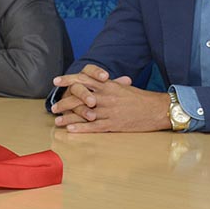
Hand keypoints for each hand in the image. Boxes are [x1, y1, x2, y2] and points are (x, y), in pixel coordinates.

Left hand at [50, 64, 170, 132]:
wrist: (156, 109)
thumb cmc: (141, 98)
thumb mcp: (124, 88)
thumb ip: (110, 84)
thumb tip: (99, 82)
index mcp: (108, 85)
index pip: (84, 79)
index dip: (69, 79)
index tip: (56, 81)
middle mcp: (106, 97)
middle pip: (80, 97)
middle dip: (64, 102)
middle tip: (53, 106)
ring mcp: (109, 111)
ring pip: (84, 113)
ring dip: (69, 117)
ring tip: (57, 120)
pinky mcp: (113, 124)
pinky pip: (94, 126)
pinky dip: (81, 128)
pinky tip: (71, 130)